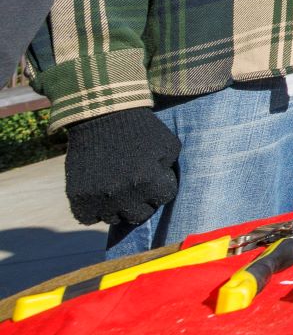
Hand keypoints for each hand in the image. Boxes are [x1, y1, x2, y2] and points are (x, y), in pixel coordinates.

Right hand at [63, 109, 181, 229]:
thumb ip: (171, 169)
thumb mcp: (168, 144)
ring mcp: (99, 198)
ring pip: (114, 218)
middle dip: (142, 200)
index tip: (154, 175)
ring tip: (117, 187)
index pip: (163, 198)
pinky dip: (95, 210)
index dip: (161, 185)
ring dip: (118, 206)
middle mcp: (124, 194)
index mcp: (148, 181)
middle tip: (137, 185)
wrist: (101, 116)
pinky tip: (100, 195)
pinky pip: (89, 218)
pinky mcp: (79, 198)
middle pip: (140, 215)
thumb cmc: (140, 129)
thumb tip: (164, 187)